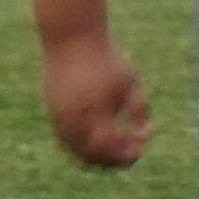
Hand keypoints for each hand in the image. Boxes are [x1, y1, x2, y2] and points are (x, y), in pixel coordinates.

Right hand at [40, 29, 148, 168]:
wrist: (71, 39)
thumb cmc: (107, 59)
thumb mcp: (131, 83)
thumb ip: (140, 111)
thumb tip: (146, 136)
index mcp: (93, 110)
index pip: (108, 147)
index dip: (126, 153)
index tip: (141, 145)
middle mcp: (71, 117)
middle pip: (91, 156)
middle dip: (114, 159)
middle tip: (131, 149)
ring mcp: (58, 115)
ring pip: (75, 152)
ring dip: (98, 156)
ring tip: (117, 144)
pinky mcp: (52, 111)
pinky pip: (65, 141)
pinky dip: (83, 147)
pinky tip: (100, 138)